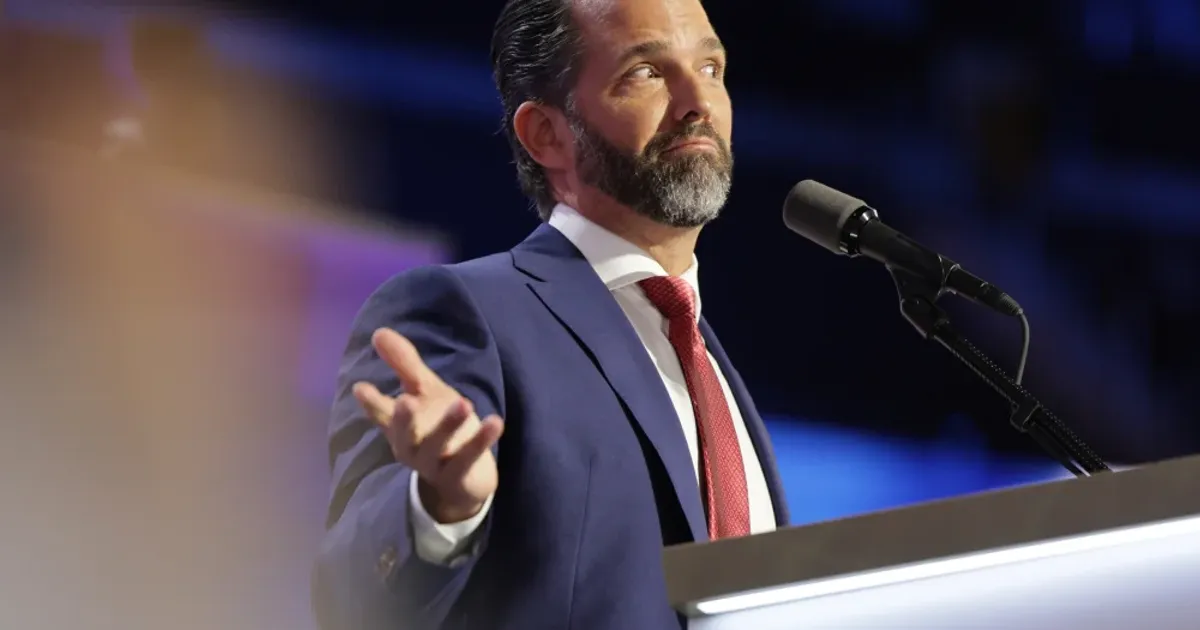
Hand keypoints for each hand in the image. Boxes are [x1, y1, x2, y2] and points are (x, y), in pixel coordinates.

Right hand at [353, 328, 503, 523]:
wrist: (464, 480)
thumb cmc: (440, 429)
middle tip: (405, 400)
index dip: (371, 402)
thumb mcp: (425, 393)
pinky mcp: (458, 475)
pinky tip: (496, 421)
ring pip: (437, 445)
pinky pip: (468, 458)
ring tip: (463, 403)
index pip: (381, 413)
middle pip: (404, 434)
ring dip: (449, 426)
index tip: (361, 388)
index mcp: (399, 427)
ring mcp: (433, 464)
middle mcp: (410, 447)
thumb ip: (404, 364)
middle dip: (403, 420)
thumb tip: (379, 332)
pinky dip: (481, 440)